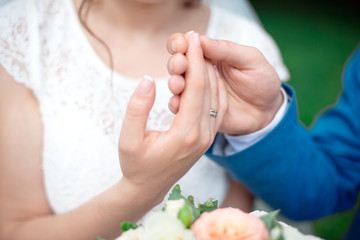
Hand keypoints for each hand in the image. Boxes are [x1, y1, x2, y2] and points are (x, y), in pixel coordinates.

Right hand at [118, 32, 226, 203]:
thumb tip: (147, 80)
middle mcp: (202, 135)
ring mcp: (207, 138)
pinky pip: (216, 108)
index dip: (195, 61)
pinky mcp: (206, 139)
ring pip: (216, 97)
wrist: (148, 189)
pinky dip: (213, 88)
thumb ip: (137, 108)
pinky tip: (206, 75)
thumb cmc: (136, 165)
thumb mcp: (129, 139)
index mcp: (186, 134)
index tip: (192, 39)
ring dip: (209, 73)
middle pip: (209, 89)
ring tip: (200, 52)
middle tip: (196, 38)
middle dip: (203, 60)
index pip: (196, 89)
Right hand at [167, 33, 282, 134]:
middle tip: (180, 64)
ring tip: (177, 84)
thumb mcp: (249, 59)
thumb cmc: (261, 80)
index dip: (179, 43)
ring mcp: (196, 92)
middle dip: (175, 63)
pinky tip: (178, 104)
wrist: (267, 110)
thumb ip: (225, 49)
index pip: (186, 44)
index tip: (182, 46)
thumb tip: (198, 38)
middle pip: (177, 64)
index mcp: (209, 54)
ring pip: (177, 85)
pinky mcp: (197, 111)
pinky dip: (177, 105)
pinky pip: (183, 109)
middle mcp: (198, 72)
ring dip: (174, 83)